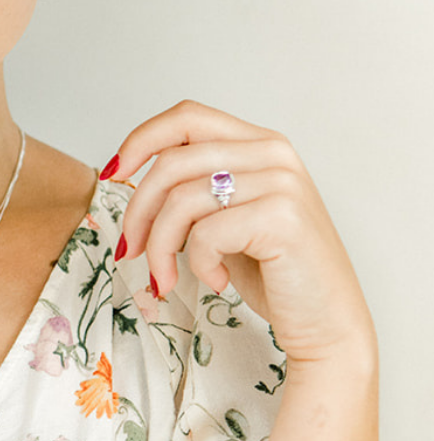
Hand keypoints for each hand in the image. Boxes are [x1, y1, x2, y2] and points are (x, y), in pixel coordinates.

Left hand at [102, 99, 376, 368]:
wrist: (327, 323)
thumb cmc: (272, 271)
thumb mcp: (226, 216)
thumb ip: (192, 187)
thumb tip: (127, 175)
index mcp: (259, 142)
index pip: (186, 117)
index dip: (140, 140)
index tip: (113, 174)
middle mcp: (273, 153)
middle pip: (172, 162)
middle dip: (138, 210)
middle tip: (130, 249)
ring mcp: (281, 182)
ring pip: (181, 200)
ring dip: (160, 246)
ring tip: (166, 276)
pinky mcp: (282, 218)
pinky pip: (206, 233)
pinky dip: (198, 263)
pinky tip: (216, 282)